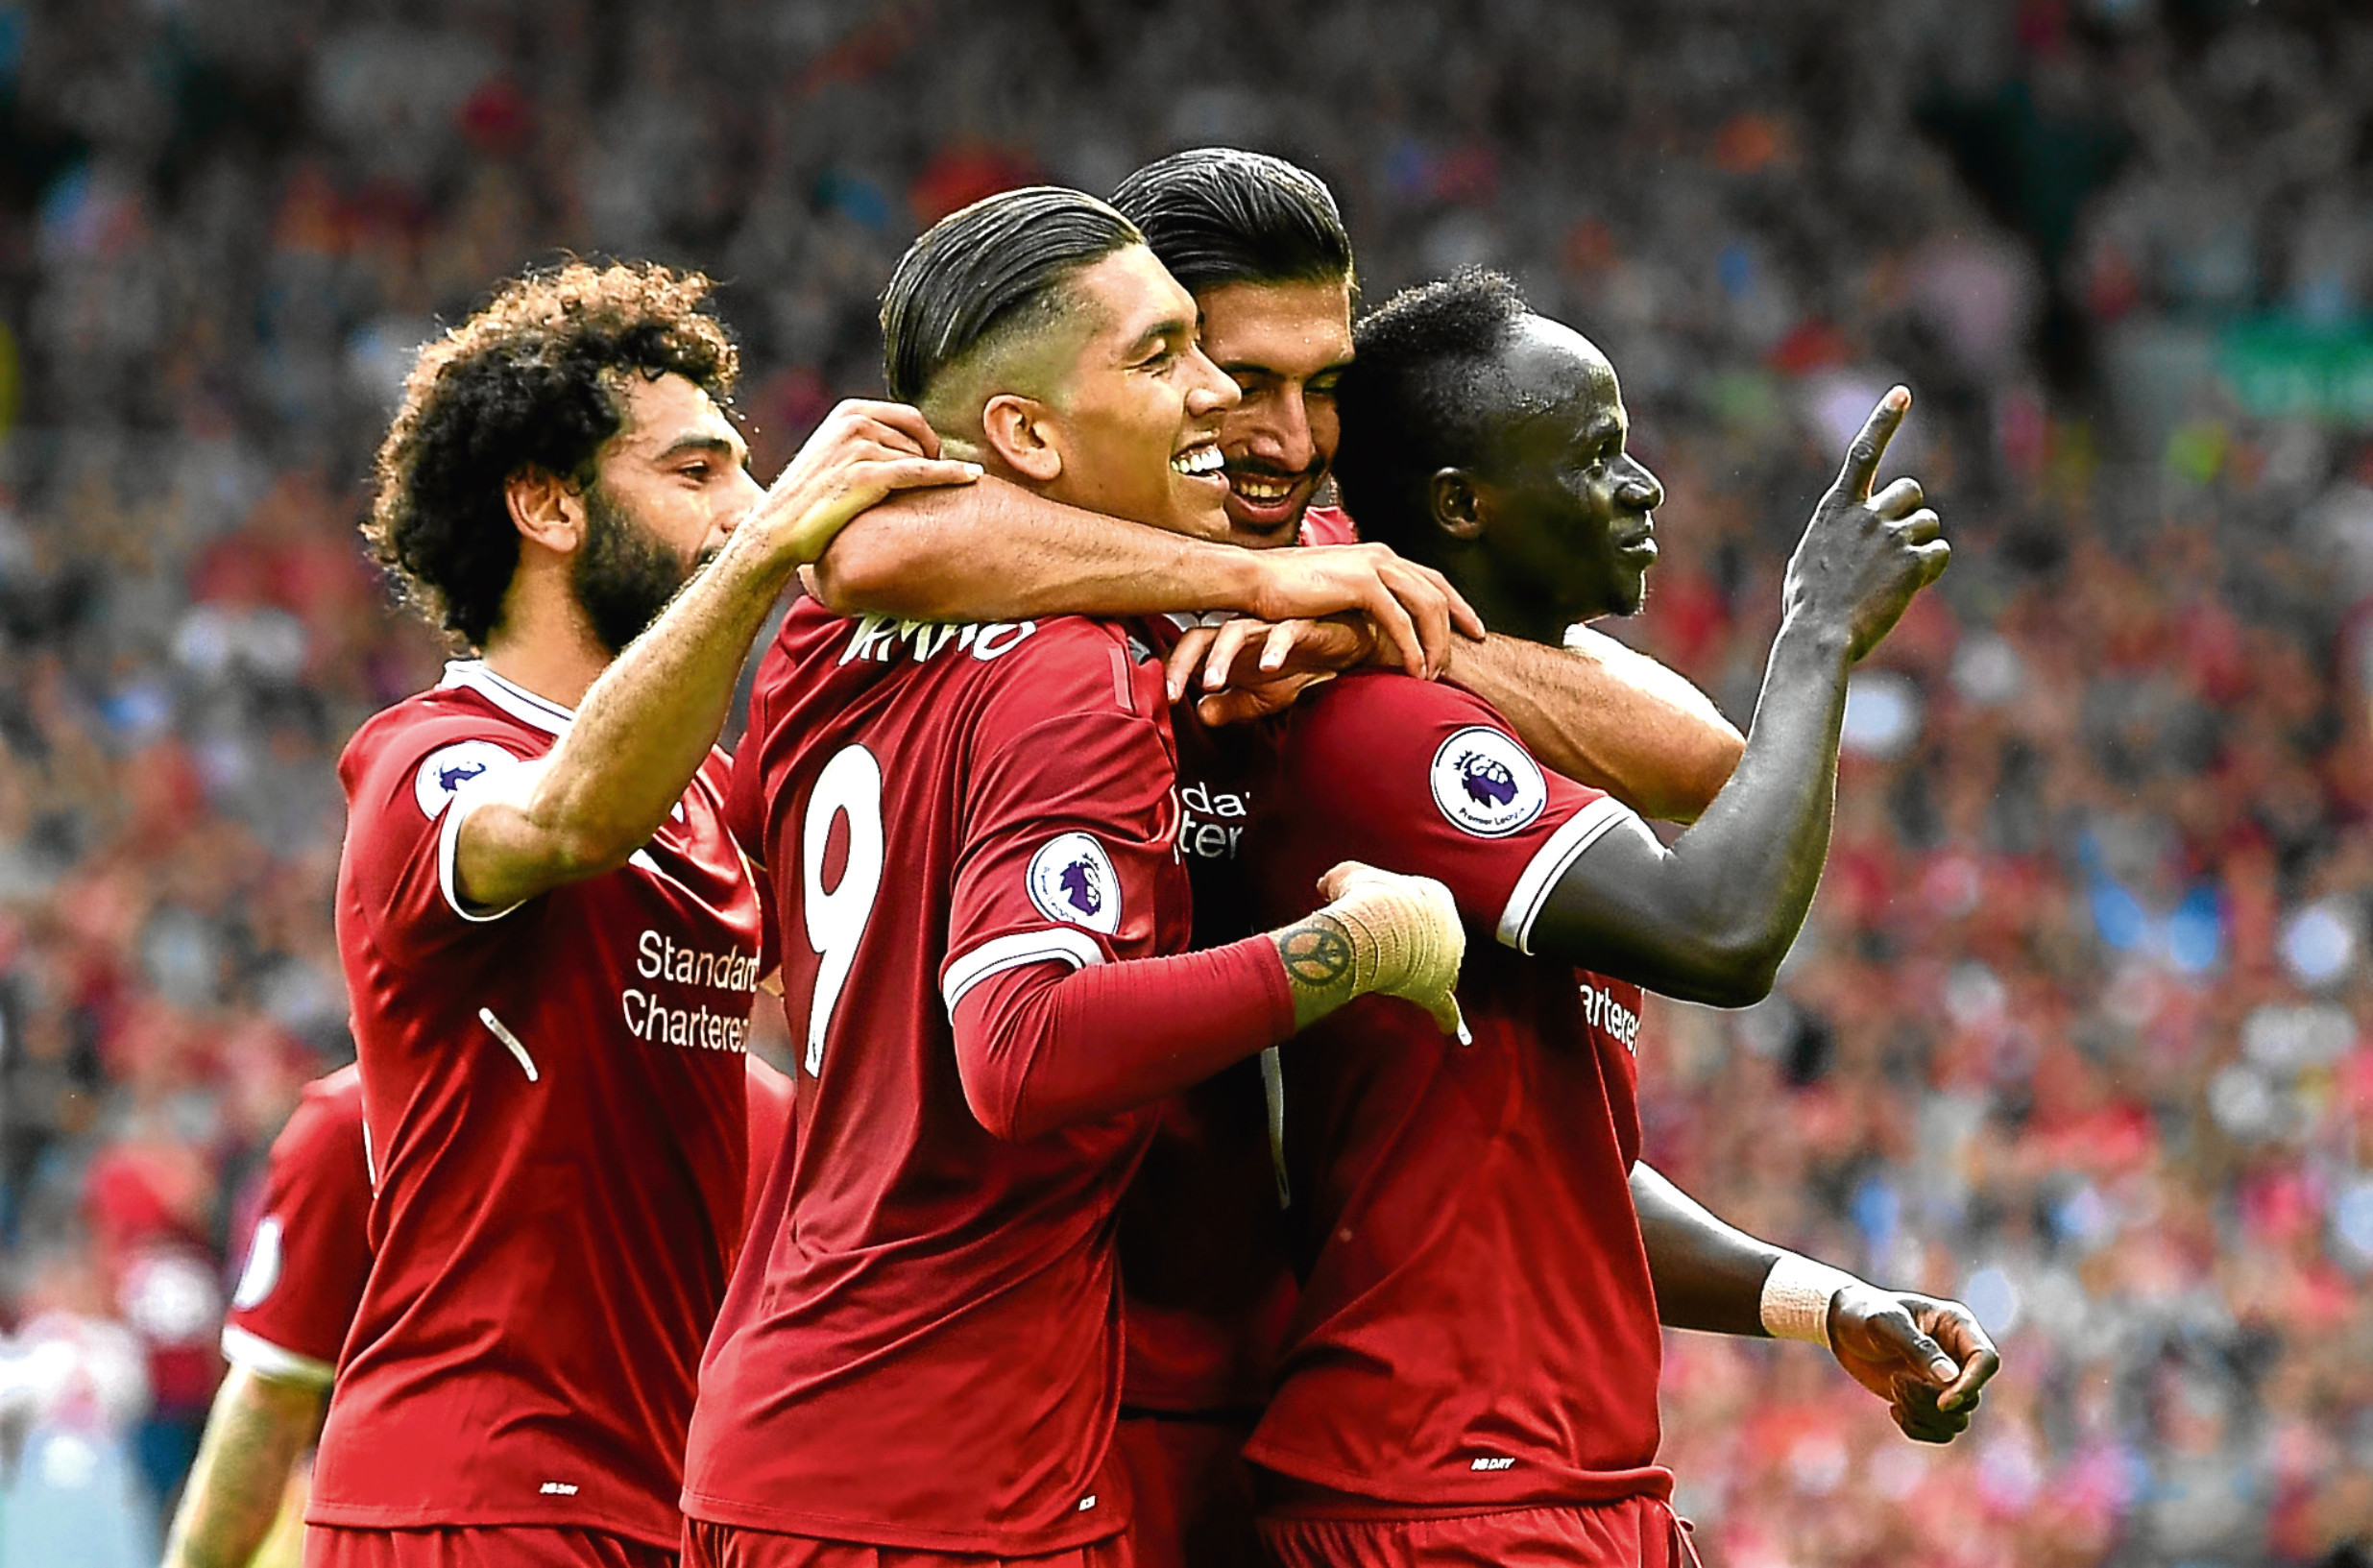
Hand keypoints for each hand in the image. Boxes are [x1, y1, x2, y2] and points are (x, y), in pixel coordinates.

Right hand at [748, 400, 979, 568]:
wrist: (778, 528)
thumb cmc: (809, 498)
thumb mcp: (833, 453)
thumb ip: (866, 440)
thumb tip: (908, 441)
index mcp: (848, 411)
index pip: (910, 417)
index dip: (927, 440)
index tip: (933, 461)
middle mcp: (854, 422)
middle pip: (918, 436)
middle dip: (930, 459)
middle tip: (932, 485)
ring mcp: (860, 447)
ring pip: (919, 457)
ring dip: (923, 479)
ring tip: (908, 503)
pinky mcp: (867, 476)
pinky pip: (921, 472)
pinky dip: (950, 474)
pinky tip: (973, 477)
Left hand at [1163, 615, 1375, 722]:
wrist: (1347, 653)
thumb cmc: (1300, 666)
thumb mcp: (1261, 699)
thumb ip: (1231, 707)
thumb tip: (1201, 714)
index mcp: (1228, 648)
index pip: (1189, 650)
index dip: (1172, 670)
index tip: (1165, 699)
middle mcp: (1243, 632)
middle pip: (1201, 635)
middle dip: (1183, 662)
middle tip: (1174, 692)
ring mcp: (1269, 626)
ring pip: (1235, 630)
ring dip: (1221, 656)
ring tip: (1214, 683)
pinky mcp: (1302, 625)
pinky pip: (1285, 631)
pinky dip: (1275, 647)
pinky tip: (1270, 666)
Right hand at [1243, 543, 1484, 680]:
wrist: (1255, 580)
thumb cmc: (1285, 590)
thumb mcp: (1333, 592)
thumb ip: (1359, 601)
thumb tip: (1373, 622)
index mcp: (1378, 556)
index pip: (1430, 578)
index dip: (1455, 603)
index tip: (1472, 628)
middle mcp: (1382, 556)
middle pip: (1437, 590)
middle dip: (1457, 622)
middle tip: (1467, 649)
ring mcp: (1374, 567)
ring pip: (1426, 606)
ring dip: (1435, 642)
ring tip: (1435, 671)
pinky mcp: (1362, 585)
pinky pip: (1400, 621)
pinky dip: (1412, 647)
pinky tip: (1414, 668)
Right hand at [1315, 860, 1467, 1039]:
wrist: (1376, 925)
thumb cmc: (1366, 897)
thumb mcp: (1348, 876)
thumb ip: (1339, 880)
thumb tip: (1326, 886)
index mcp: (1436, 896)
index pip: (1424, 906)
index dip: (1401, 913)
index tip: (1384, 917)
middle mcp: (1450, 927)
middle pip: (1435, 940)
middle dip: (1414, 944)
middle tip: (1388, 948)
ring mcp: (1447, 961)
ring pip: (1440, 971)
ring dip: (1424, 974)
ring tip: (1400, 980)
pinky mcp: (1437, 989)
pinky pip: (1445, 1006)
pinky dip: (1445, 1016)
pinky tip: (1445, 1025)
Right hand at [1781, 387, 1948, 661]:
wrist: (1820, 636)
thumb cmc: (1807, 606)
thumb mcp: (1809, 558)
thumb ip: (1836, 533)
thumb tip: (1851, 529)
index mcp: (1836, 508)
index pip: (1864, 452)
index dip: (1884, 421)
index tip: (1903, 394)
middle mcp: (1866, 514)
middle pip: (1911, 491)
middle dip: (1909, 513)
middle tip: (1896, 544)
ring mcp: (1890, 537)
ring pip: (1928, 523)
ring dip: (1920, 544)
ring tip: (1895, 576)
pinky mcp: (1911, 563)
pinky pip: (1939, 553)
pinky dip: (1931, 568)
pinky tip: (1909, 587)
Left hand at [1827, 1285, 2000, 1443]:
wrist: (1841, 1326)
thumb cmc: (1863, 1313)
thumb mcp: (1884, 1323)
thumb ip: (1916, 1347)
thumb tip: (1950, 1378)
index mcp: (1957, 1326)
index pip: (1987, 1360)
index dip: (1972, 1385)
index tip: (1943, 1401)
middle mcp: (1959, 1356)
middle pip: (1971, 1397)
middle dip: (1932, 1399)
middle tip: (1896, 1380)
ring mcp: (1946, 1381)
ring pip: (1957, 1419)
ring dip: (1922, 1413)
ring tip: (1893, 1387)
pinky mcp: (1930, 1401)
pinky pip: (1941, 1432)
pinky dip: (1918, 1428)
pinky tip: (1893, 1409)